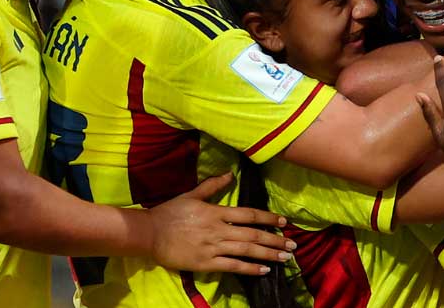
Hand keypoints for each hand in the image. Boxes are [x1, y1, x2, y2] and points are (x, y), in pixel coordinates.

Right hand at [148, 173, 294, 275]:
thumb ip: (212, 186)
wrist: (150, 233)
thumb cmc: (170, 213)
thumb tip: (230, 174)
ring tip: (285, 257)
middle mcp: (218, 230)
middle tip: (293, 245)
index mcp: (216, 212)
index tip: (284, 222)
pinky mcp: (206, 263)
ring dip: (268, 254)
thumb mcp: (191, 195)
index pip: (249, 214)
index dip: (268, 218)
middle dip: (275, 239)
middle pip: (253, 234)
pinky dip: (250, 268)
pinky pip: (233, 266)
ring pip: (246, 251)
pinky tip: (264, 269)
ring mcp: (213, 247)